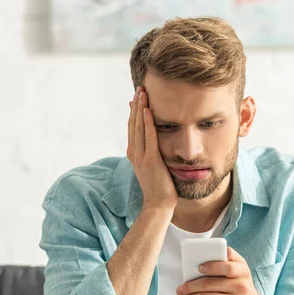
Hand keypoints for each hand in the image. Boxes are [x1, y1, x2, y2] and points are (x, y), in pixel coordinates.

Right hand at [127, 87, 177, 209]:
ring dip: (140, 108)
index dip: (134, 113)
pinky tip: (147, 110)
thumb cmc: (160, 189)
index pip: (132, 129)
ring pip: (139, 127)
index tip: (136, 99)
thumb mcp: (154, 169)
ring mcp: (142, 157)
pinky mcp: (151, 160)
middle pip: (133, 124)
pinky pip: (149, 138)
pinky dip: (147, 123)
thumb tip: (155, 147)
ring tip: (142, 93)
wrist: (159, 205)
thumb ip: (152, 156)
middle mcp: (135, 154)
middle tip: (139, 88)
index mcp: (135, 155)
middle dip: (136, 105)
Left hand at [176, 247, 264, 294]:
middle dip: (192, 286)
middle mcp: (243, 285)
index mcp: (243, 271)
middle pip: (211, 283)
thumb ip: (227, 262)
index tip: (199, 268)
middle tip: (181, 288)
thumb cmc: (241, 288)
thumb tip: (200, 262)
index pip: (228, 265)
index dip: (212, 266)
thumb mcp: (240, 272)